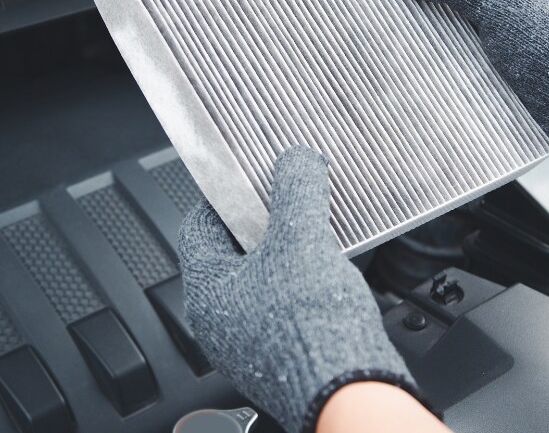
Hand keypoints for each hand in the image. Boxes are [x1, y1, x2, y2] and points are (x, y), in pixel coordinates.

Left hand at [178, 146, 419, 432]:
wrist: (348, 390)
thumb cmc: (311, 330)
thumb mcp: (301, 238)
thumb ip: (296, 190)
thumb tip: (295, 159)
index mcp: (206, 291)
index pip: (200, 225)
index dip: (227, 194)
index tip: (250, 176)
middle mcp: (220, 321)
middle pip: (233, 251)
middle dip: (264, 221)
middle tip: (289, 199)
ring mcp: (249, 341)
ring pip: (262, 279)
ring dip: (288, 252)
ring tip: (314, 232)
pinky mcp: (281, 354)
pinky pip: (283, 305)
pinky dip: (302, 283)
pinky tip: (327, 272)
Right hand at [384, 0, 548, 160]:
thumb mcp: (497, 4)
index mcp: (476, 12)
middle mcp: (472, 47)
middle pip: (417, 43)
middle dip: (389, 44)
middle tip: (354, 46)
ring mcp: (474, 84)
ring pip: (424, 82)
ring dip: (404, 85)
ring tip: (368, 86)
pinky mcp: (477, 121)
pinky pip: (441, 117)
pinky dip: (423, 117)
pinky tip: (399, 118)